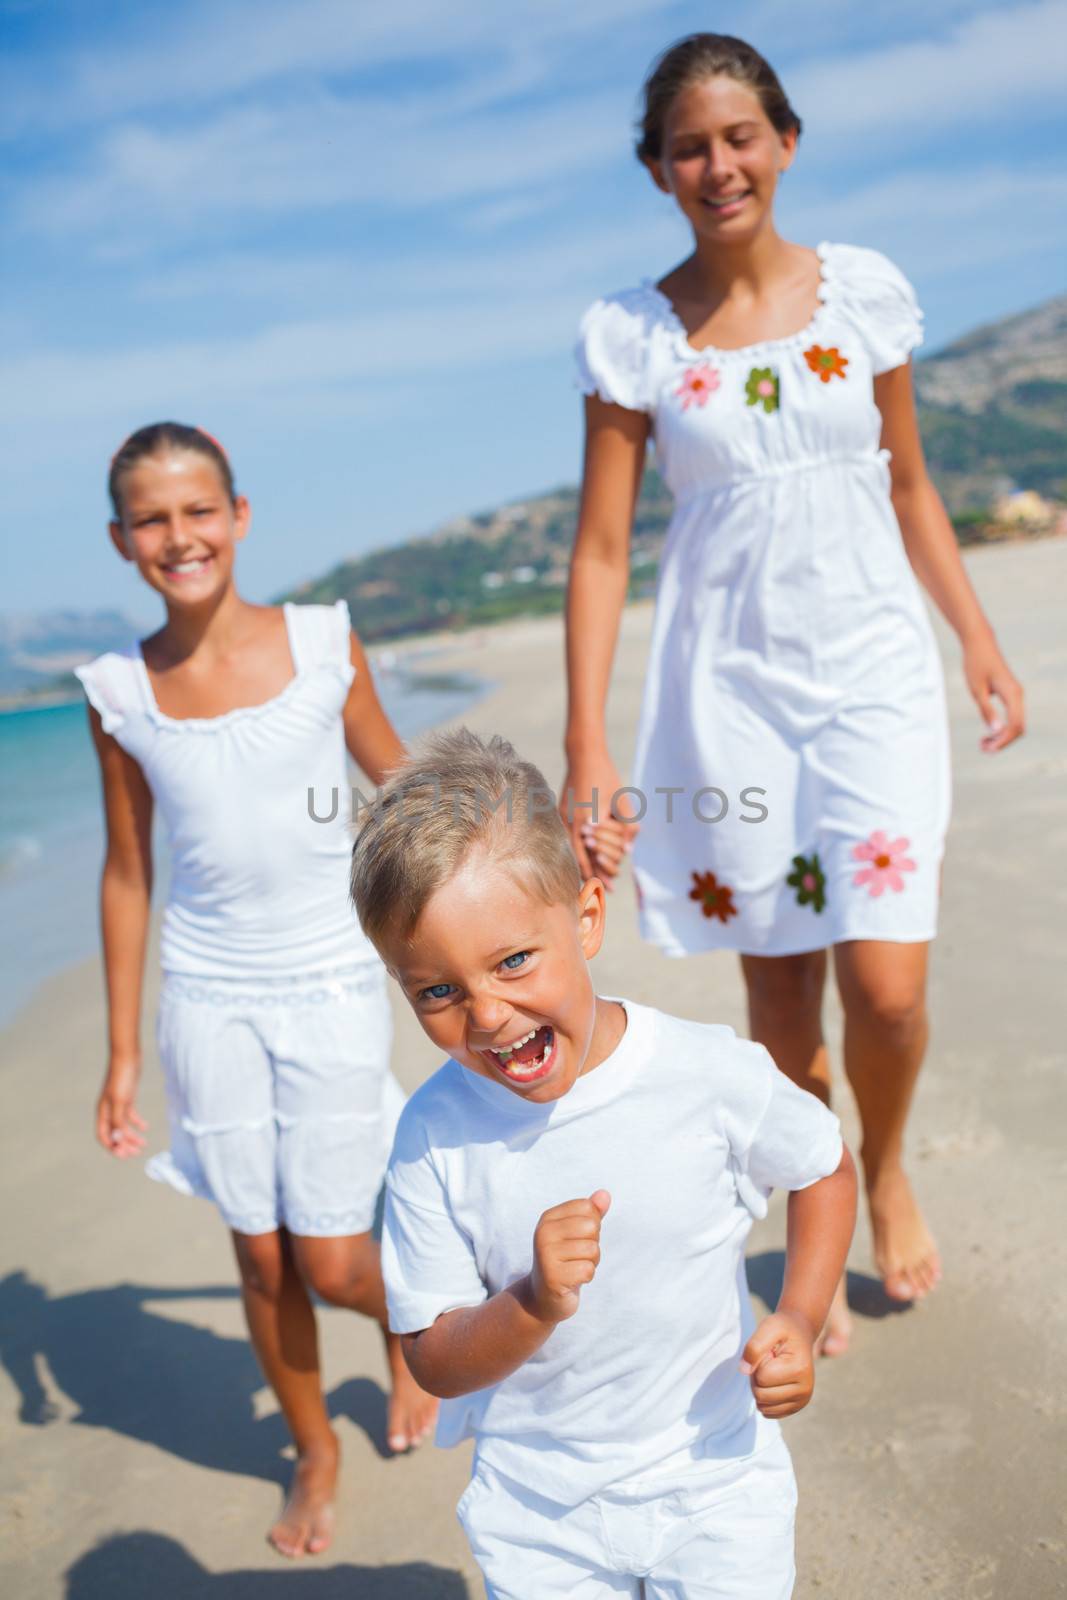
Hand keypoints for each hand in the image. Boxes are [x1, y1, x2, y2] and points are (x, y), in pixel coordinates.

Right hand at [96, 1054, 147, 1157]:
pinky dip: (137, 1123)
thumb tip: (117, 1140)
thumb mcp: (120, 1100)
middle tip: (136, 1153)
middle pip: (114, 1134)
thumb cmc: (122, 1077)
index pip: (103, 1136)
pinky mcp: (127, 1099)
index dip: (112, 1147)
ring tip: (144, 1144)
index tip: (124, 1154)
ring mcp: (117, 1105)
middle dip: (124, 1145)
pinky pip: (130, 1116)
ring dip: (132, 1137)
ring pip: (123, 1127)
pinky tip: (146, 1127)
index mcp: (103, 1112)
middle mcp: (108, 1110)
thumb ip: (118, 1120)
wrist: (128, 1057)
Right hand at [529, 1190, 610, 1322]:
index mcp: (548, 1218)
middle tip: (576, 1257)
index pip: (587, 1207)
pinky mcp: (553, 1277)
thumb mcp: (576, 1233)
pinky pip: (588, 1270)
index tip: (576, 1239)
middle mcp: (543, 1233)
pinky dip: (586, 1277)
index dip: (592, 1225)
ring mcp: (546, 1255)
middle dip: (593, 1245)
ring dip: (590, 1263)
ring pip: (592, 1250)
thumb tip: (605, 1194)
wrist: (542, 1298)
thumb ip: (591, 1213)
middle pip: (592, 1227)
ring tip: (574, 1268)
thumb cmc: (564, 1261)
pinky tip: (572, 1280)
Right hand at [559, 755, 639, 888]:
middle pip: (577, 859)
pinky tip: (581, 857)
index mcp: (586, 822)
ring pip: (569, 851)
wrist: (583, 755)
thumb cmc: (606, 776)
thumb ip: (628, 825)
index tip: (610, 888)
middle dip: (590, 876)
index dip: (599, 875)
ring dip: (580, 866)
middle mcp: (571, 823)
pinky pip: (566, 840)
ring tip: (590, 880)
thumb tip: (629, 849)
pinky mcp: (560, 813)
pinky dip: (573, 852)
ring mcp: (562, 818)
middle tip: (601, 892)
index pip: (590, 858)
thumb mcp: (622, 800)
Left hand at [740, 1311, 815, 1418]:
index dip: (758, 1363)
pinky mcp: (797, 1407)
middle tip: (769, 1361)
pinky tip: (775, 1382)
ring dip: (761, 1387)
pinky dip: (765, 1398)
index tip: (770, 1352)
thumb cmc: (783, 1329)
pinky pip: (768, 1412)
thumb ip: (754, 1347)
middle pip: (761, 1395)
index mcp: (800, 1370)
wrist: (800, 1333)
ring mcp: (802, 1401)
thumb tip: (744, 1370)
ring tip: (772, 1370)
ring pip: (763, 1406)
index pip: (762, 1378)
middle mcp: (805, 1390)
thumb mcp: (768, 1327)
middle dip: (757, 1377)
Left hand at [962, 632, 1024, 751]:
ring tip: (983, 743)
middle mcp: (1018, 695)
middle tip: (983, 748)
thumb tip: (996, 731)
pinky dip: (1002, 727)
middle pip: (1019, 727)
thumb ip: (987, 710)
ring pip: (1017, 723)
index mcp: (1012, 694)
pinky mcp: (1011, 695)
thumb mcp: (977, 690)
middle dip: (1003, 741)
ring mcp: (1016, 695)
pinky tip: (988, 732)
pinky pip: (1012, 716)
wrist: (979, 643)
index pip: (1015, 725)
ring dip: (1002, 736)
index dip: (1003, 740)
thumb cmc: (975, 664)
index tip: (988, 748)